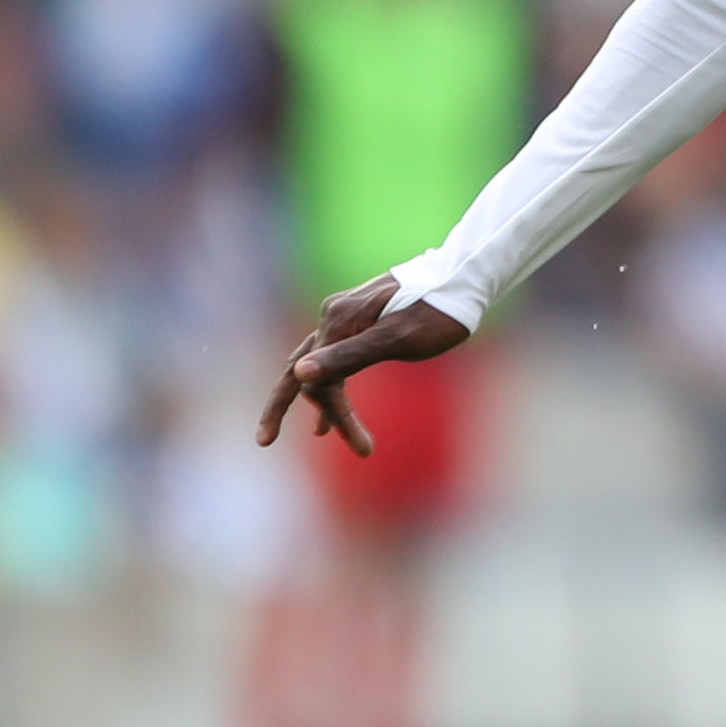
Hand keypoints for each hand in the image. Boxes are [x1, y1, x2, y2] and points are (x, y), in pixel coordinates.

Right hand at [255, 277, 473, 457]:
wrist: (464, 277)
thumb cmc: (437, 312)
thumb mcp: (397, 339)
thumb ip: (348, 357)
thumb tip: (299, 375)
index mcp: (338, 321)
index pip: (317, 379)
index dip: (334, 416)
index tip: (364, 448)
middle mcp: (333, 315)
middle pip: (301, 370)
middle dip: (293, 408)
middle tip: (262, 441)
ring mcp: (344, 315)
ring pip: (317, 365)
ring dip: (321, 401)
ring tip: (321, 435)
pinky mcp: (359, 318)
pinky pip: (332, 355)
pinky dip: (331, 383)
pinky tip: (330, 409)